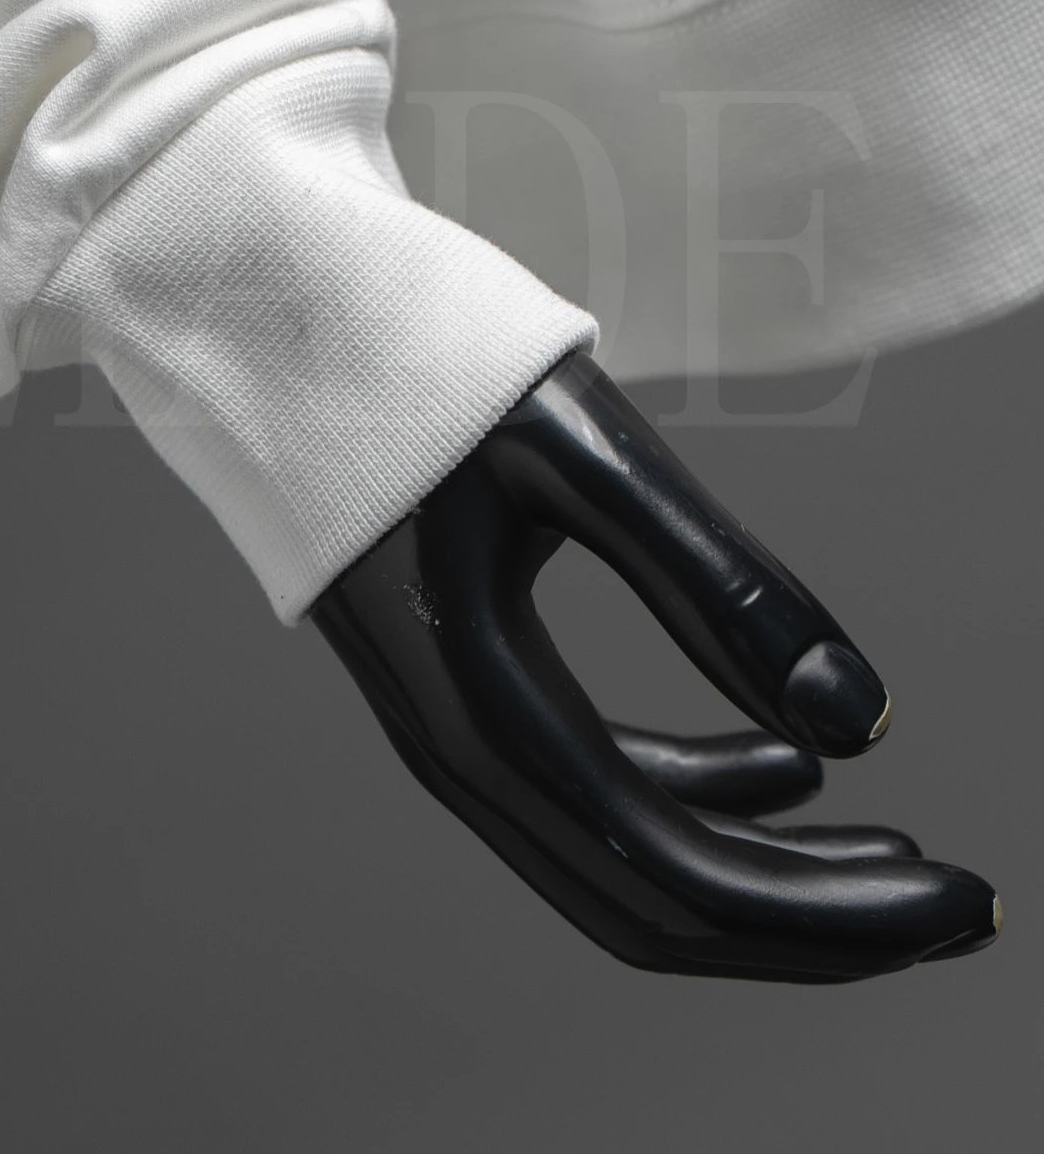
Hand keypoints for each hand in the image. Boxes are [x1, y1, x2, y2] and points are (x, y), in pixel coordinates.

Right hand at [309, 352, 1000, 981]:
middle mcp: (458, 752)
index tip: (972, 896)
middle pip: (653, 903)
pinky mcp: (468, 687)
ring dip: (764, 871)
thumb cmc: (424, 370)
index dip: (834, 915)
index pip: (681, 875)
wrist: (277, 323)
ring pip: (624, 859)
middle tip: (963, 903)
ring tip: (891, 842)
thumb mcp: (583, 456)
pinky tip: (785, 761)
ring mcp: (455, 727)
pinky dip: (701, 796)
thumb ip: (718, 587)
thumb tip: (866, 725)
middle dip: (815, 926)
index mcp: (480, 710)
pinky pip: (595, 787)